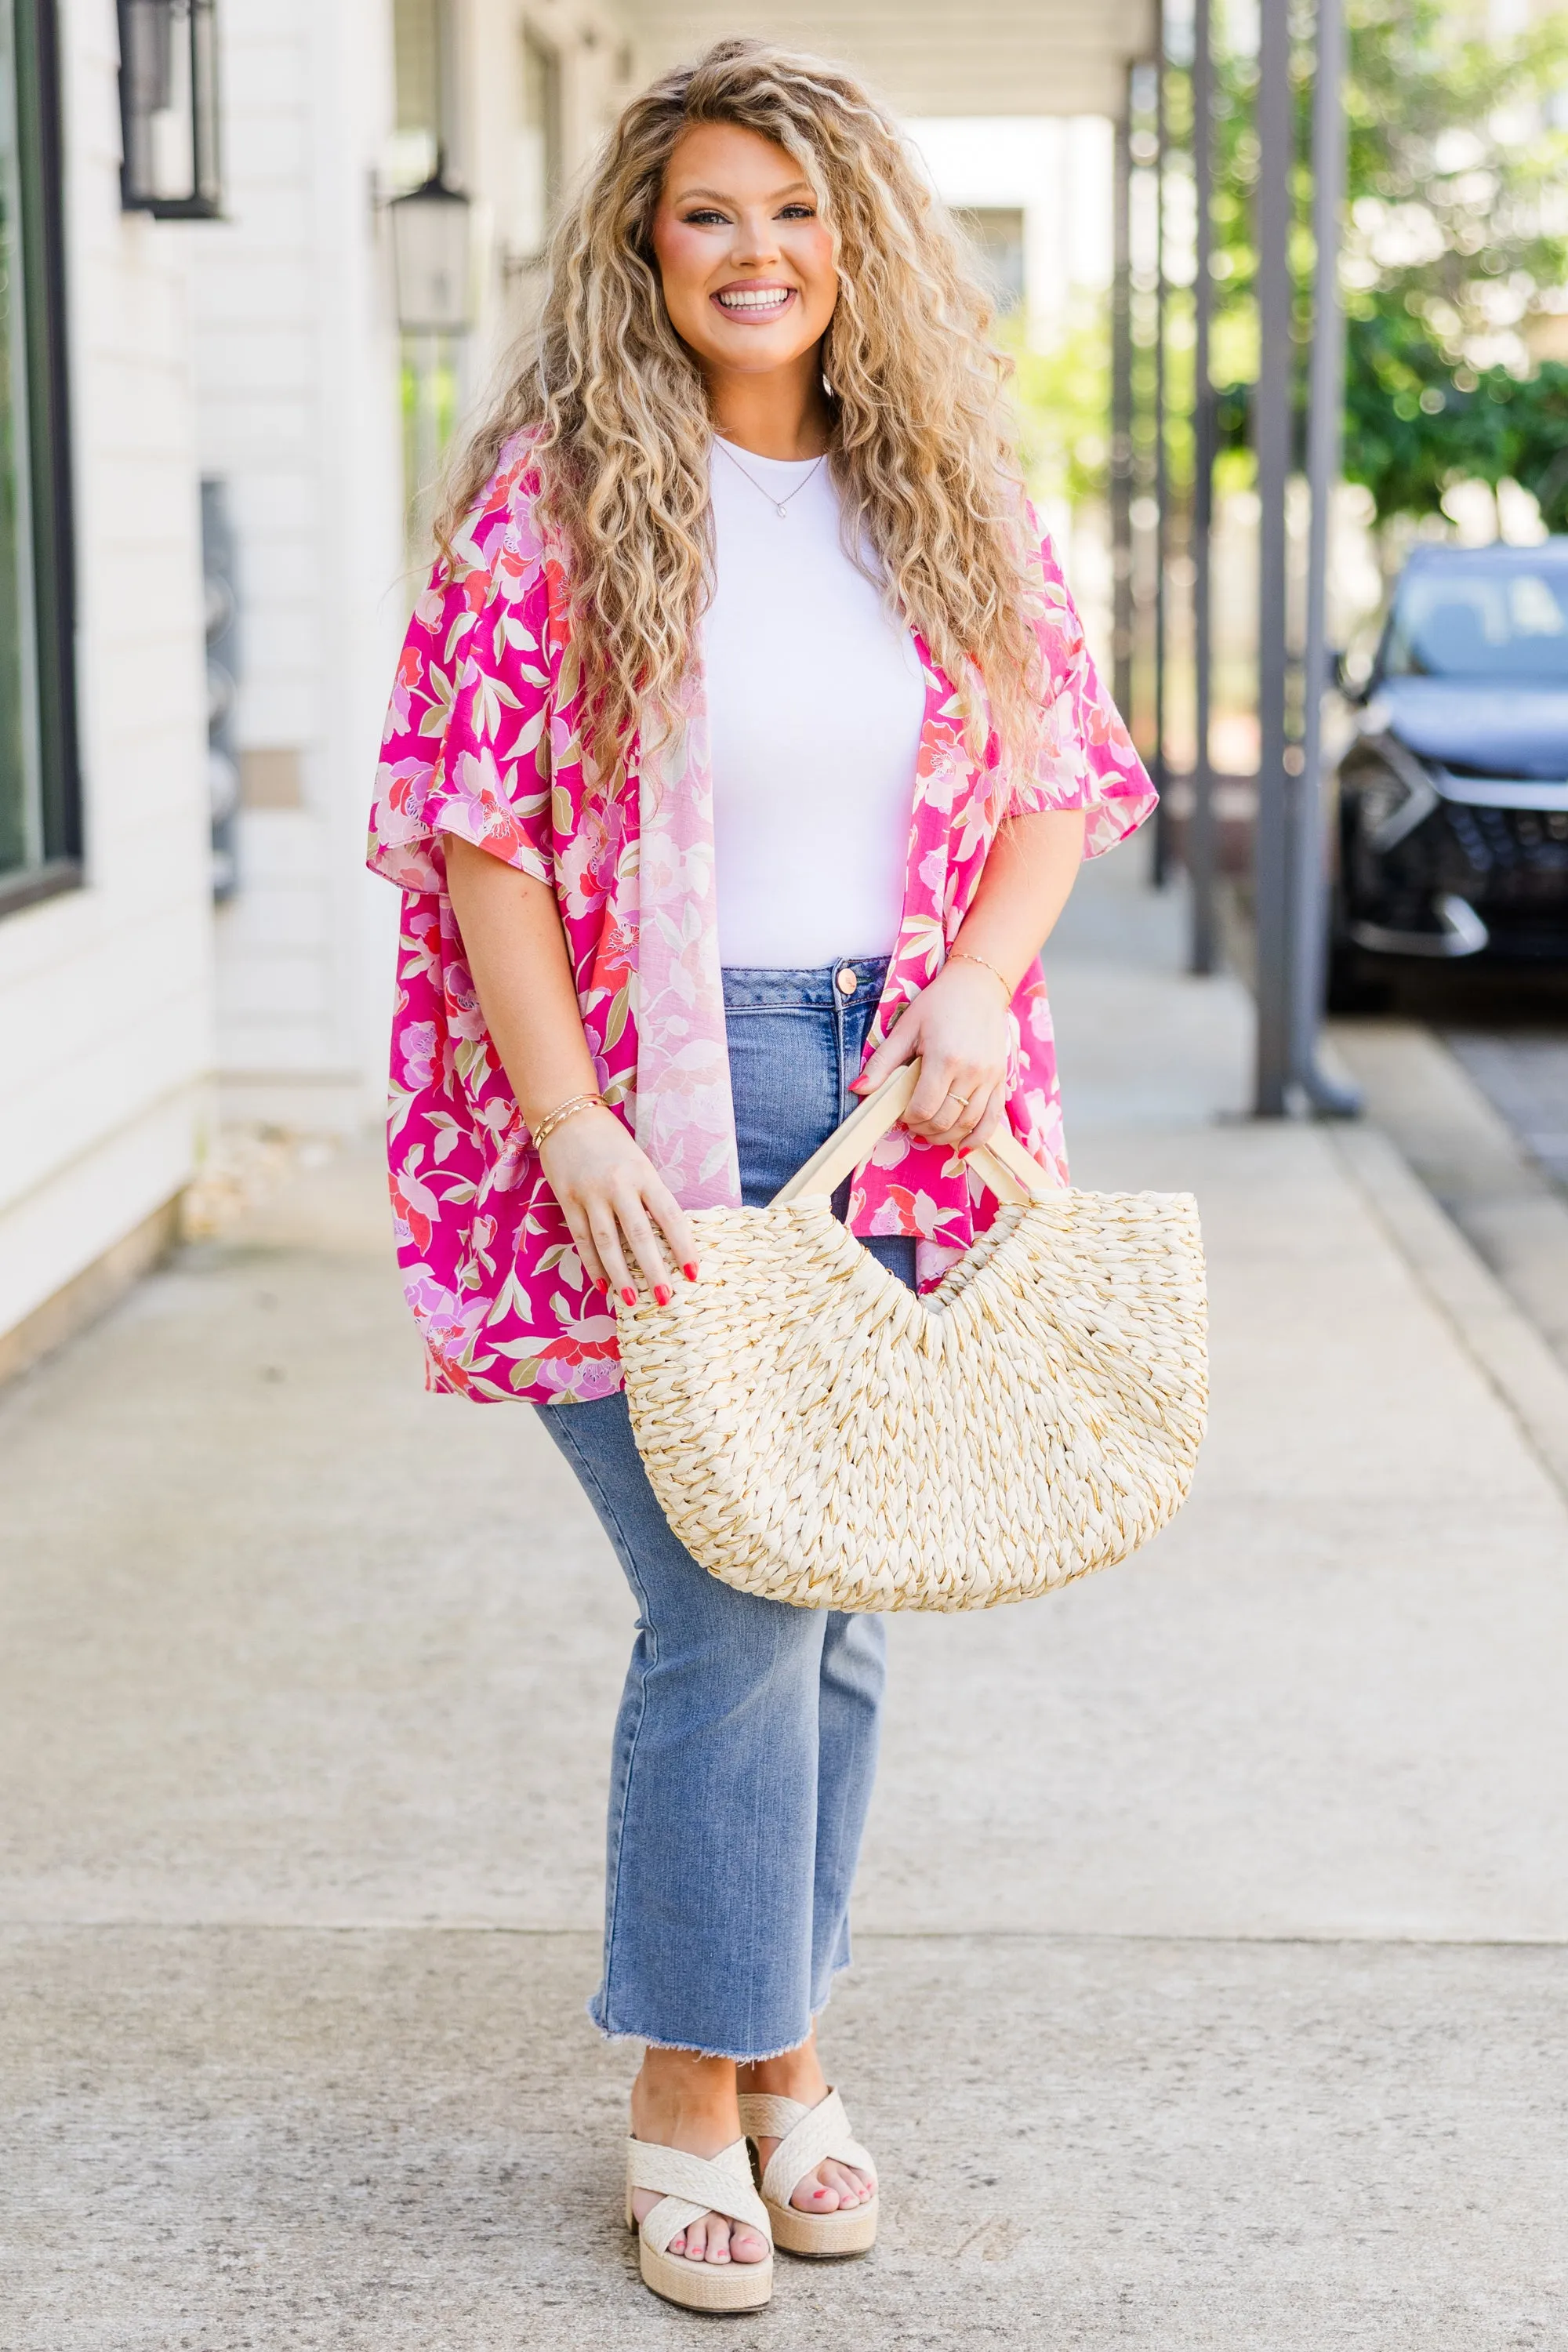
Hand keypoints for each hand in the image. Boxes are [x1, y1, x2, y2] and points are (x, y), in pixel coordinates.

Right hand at [536, 1106, 697, 1303]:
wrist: (566, 1116)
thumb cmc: (610, 1141)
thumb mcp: (639, 1161)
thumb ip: (650, 1194)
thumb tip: (666, 1236)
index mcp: (644, 1174)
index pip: (670, 1216)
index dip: (683, 1246)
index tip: (694, 1272)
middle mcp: (618, 1186)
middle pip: (639, 1236)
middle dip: (654, 1270)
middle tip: (665, 1298)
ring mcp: (590, 1195)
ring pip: (608, 1243)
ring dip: (621, 1275)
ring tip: (632, 1300)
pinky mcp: (567, 1201)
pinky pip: (582, 1239)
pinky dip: (592, 1264)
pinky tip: (602, 1285)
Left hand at [852, 959, 1010, 1151]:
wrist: (978, 987)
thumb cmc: (938, 1004)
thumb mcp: (905, 1029)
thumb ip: (883, 1062)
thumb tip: (858, 1090)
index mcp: (944, 1058)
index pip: (923, 1107)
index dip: (908, 1118)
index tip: (901, 1113)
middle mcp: (971, 1071)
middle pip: (945, 1120)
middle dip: (924, 1129)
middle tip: (913, 1124)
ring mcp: (990, 1077)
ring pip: (968, 1124)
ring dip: (946, 1136)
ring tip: (931, 1132)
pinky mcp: (1001, 1080)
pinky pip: (992, 1119)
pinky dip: (978, 1137)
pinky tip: (963, 1146)